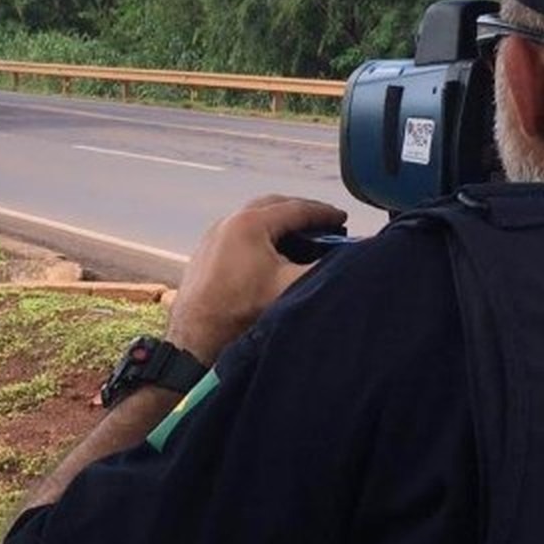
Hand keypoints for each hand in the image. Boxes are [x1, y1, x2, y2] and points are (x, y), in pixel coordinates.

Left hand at [165, 195, 347, 365]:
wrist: (196, 338)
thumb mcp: (290, 288)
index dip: (324, 213)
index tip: (342, 217)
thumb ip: (322, 269)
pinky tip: (270, 253)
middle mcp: (228, 222)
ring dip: (278, 222)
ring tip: (300, 235)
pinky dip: (260, 235)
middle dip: (301, 211)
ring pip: (254, 218)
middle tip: (323, 221)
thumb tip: (347, 261)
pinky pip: (239, 233)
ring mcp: (213, 236)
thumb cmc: (239, 311)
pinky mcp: (206, 252)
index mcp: (250, 224)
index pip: (296, 209)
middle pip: (273, 205)